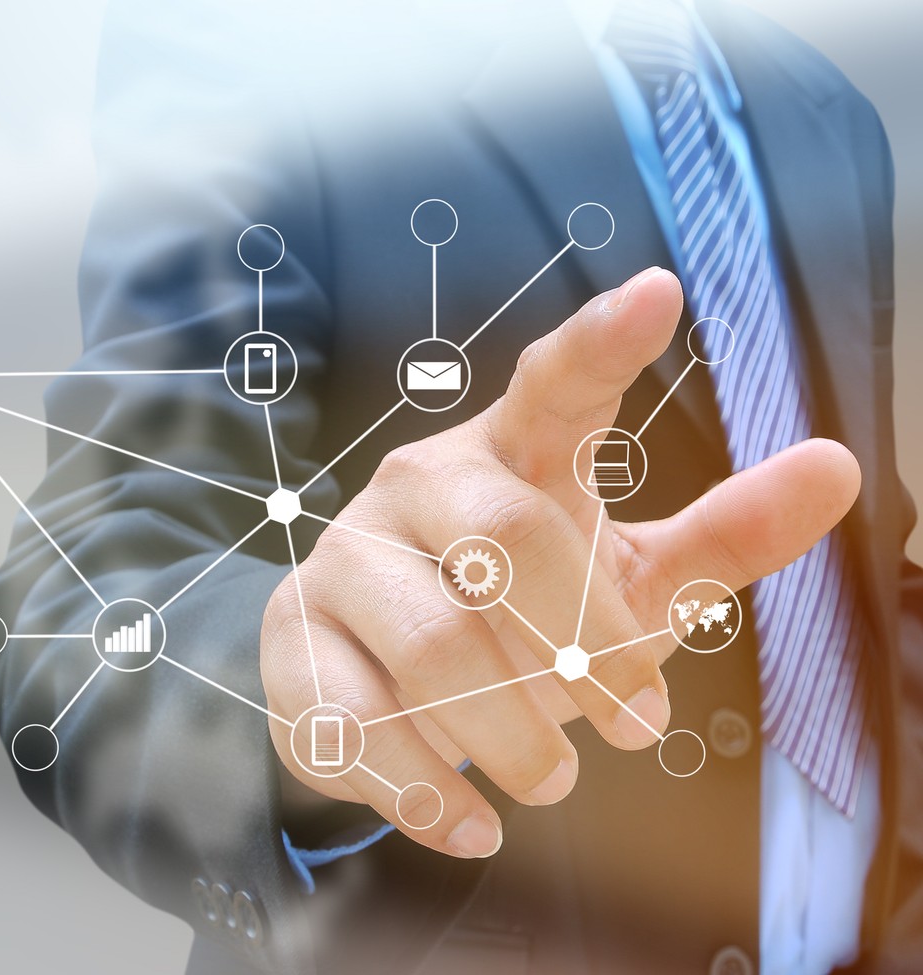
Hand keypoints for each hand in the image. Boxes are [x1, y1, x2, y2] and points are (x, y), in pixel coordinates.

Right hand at [258, 267, 859, 857]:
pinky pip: (363, 722)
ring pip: (435, 647)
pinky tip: (476, 822)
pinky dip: (434, 792)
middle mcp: (414, 488)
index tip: (659, 294)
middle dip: (585, 652)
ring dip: (516, 735)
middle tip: (632, 727)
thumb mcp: (625, 578)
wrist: (363, 676)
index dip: (602, 346)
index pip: (554, 385)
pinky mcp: (294, 648)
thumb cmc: (516, 616)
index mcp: (510, 452)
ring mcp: (343, 564)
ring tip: (556, 780)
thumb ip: (724, 533)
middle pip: (508, 544)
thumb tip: (840, 465)